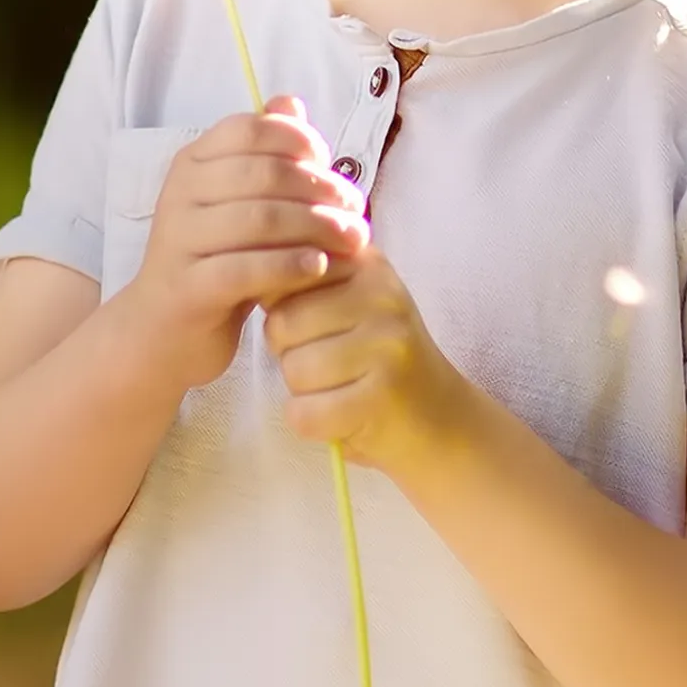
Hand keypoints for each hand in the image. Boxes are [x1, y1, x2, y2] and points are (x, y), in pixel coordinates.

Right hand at [126, 96, 367, 389]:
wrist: (162, 330)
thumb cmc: (214, 259)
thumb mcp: (236, 202)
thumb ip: (263, 154)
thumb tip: (290, 102)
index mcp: (192, 163)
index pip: (249, 130)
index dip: (298, 141)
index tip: (331, 165)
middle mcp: (179, 194)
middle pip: (263, 174)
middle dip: (320, 188)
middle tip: (356, 210)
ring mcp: (179, 241)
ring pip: (259, 219)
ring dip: (317, 226)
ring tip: (353, 240)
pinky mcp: (188, 287)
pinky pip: (246, 268)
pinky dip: (290, 265)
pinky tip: (320, 267)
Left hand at [265, 242, 472, 474]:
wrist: (440, 419)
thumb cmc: (377, 359)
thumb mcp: (348, 305)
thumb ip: (303, 283)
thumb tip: (247, 276)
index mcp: (367, 264)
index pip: (285, 275)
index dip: (284, 313)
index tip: (318, 329)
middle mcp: (382, 295)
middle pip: (282, 325)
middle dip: (290, 353)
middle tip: (332, 365)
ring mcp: (387, 344)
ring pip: (293, 370)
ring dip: (303, 391)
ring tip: (341, 387)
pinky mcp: (382, 396)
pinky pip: (304, 413)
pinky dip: (311, 422)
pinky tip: (341, 415)